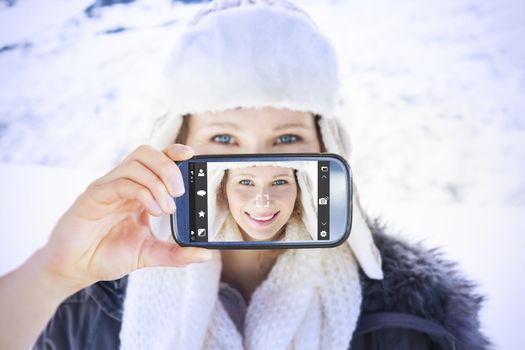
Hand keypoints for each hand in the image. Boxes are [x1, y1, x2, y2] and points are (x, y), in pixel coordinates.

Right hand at [39, 143, 210, 291]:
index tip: (192, 154)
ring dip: (158, 182)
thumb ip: (176, 253)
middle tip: (180, 192)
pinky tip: (152, 210)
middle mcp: (123, 184)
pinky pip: (121, 182)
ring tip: (167, 207)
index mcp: (137, 191)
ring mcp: (107, 188)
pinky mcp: (93, 197)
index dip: (173, 152)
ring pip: (135, 164)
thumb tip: (204, 254)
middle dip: (169, 167)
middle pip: (147, 154)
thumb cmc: (108, 255)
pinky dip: (142, 193)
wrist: (76, 269)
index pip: (156, 160)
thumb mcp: (149, 254)